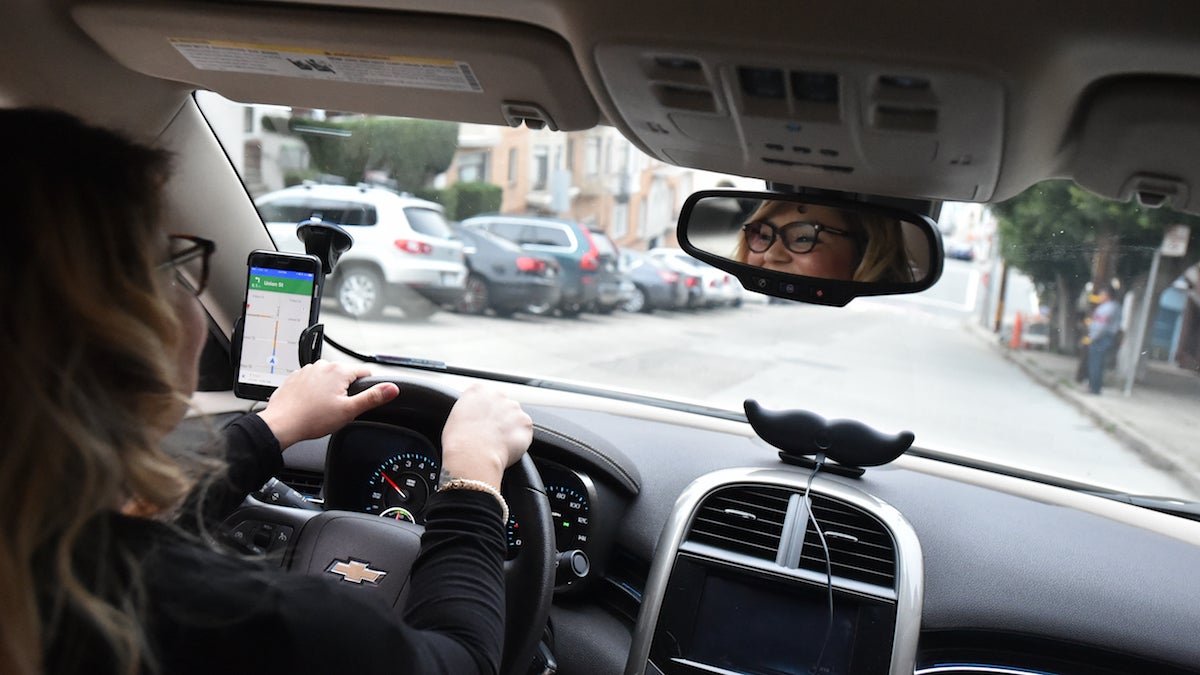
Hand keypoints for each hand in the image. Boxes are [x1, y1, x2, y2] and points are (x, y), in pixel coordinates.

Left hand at [256, 360, 398, 448]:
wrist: (281, 424)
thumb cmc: (312, 419)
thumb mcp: (349, 411)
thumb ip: (373, 397)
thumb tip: (392, 388)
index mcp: (339, 371)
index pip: (365, 372)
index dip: (367, 387)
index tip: (361, 399)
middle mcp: (323, 365)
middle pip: (345, 375)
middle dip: (346, 390)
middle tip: (339, 409)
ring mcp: (307, 370)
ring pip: (328, 378)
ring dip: (329, 390)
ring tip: (323, 409)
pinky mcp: (295, 377)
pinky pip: (312, 382)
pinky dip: (314, 391)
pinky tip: (311, 405)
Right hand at [440, 384, 532, 487]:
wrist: (472, 456)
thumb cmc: (459, 441)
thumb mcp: (455, 417)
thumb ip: (469, 410)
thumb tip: (474, 418)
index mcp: (478, 390)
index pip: (485, 396)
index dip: (484, 411)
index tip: (481, 422)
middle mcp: (498, 394)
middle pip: (502, 404)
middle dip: (499, 417)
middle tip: (490, 434)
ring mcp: (514, 408)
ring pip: (515, 417)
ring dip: (510, 428)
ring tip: (498, 443)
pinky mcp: (525, 423)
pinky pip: (524, 431)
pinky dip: (519, 439)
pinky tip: (507, 447)